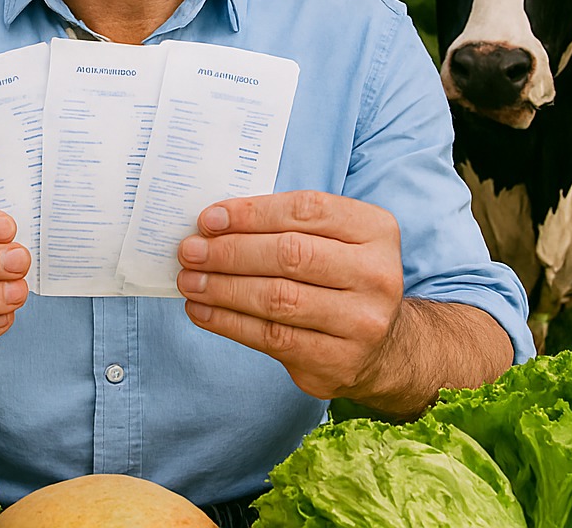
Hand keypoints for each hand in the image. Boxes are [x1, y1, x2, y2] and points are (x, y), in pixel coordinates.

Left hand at [175, 191, 403, 400]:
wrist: (382, 346)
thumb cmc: (340, 278)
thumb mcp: (333, 239)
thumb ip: (285, 225)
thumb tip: (214, 225)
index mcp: (375, 230)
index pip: (306, 210)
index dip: (252, 213)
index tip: (209, 220)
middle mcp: (376, 275)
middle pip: (290, 254)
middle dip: (230, 251)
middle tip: (190, 251)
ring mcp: (362, 322)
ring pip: (277, 298)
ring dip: (222, 288)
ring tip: (190, 280)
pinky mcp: (338, 361)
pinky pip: (272, 337)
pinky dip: (228, 322)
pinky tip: (202, 310)